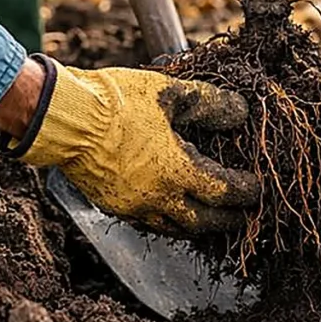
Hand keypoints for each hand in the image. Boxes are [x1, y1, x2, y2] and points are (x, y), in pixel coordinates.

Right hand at [0, 56, 258, 235]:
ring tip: (215, 219)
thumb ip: (210, 104)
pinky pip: (149, 224)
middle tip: (246, 216)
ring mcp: (131, 206)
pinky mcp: (112, 205)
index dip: (244, 192)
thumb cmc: (117, 101)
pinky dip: (170, 222)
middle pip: (202, 221)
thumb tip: (240, 112)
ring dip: (199, 226)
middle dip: (228, 221)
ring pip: (174, 228)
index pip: (221, 192)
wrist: (62, 117)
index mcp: (174, 170)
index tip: (257, 188)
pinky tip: (175, 213)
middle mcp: (155, 197)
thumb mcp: (171, 92)